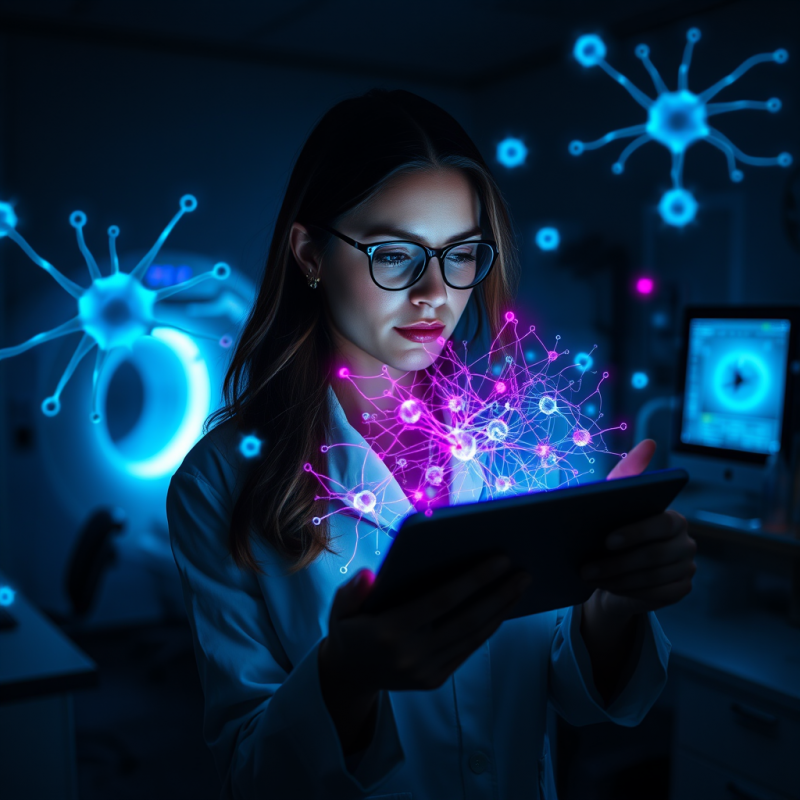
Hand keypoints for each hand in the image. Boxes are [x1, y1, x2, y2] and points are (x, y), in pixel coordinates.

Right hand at [321, 556, 530, 694]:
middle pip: (466, 619)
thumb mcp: (340, 608)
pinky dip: (488, 628)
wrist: (348, 675)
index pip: (441, 600)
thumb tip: (371, 575)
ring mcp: (425, 670)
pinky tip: (502, 608)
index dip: (473, 579)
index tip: (499, 559)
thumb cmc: (349, 629)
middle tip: (524, 572)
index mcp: (389, 632)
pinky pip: (468, 650)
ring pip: (472, 636)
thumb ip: (353, 592)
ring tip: (520, 586)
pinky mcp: (434, 679)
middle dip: (499, 594)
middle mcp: (411, 654)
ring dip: (500, 610)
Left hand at [579, 439, 697, 618]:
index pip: (663, 524)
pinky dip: (628, 592)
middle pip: (656, 555)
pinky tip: (605, 588)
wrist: (613, 571)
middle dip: (618, 563)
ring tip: (588, 577)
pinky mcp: (680, 590)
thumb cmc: (611, 529)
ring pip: (653, 578)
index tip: (606, 539)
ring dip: (617, 578)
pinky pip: (656, 595)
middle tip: (586, 567)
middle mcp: (686, 543)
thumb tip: (650, 443)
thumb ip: (629, 474)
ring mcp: (686, 569)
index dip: (636, 532)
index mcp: (674, 518)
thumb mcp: (612, 501)